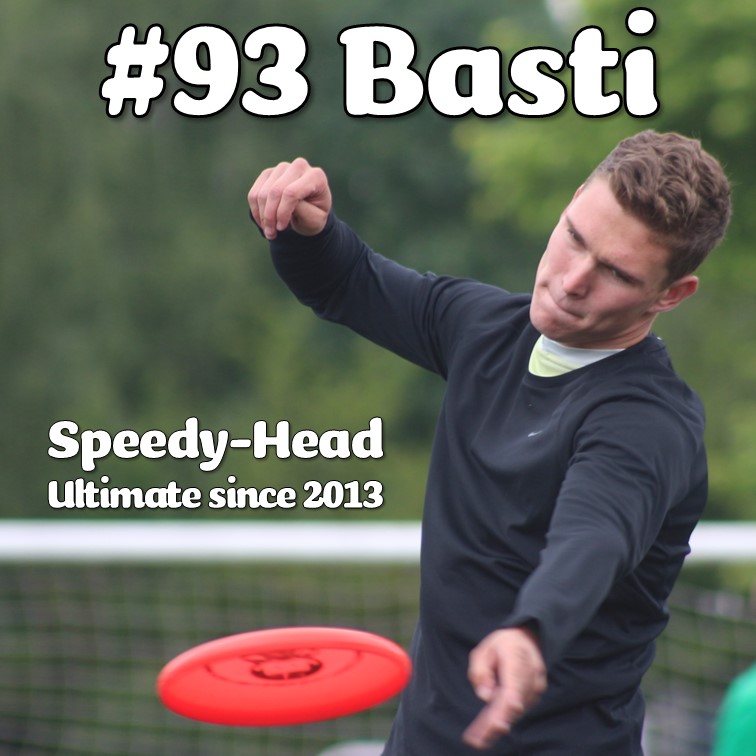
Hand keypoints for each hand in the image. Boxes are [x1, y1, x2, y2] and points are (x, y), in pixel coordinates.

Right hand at [248, 158, 331, 239]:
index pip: (291, 192)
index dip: (283, 212)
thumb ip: (303, 212)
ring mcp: (282, 168)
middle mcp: (299, 166)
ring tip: (269, 231)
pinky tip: (264, 223)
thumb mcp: (315, 220)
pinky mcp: (268, 174)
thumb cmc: (314, 216)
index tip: (281, 229)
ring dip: (262, 216)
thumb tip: (282, 206)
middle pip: (275, 191)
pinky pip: (254, 193)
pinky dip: (256, 211)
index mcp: (316, 176)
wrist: (310, 211)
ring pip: (262, 193)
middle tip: (271, 234)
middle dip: (270, 216)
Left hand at [463, 627, 546, 749]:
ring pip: (514, 712)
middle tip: (479, 740)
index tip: (501, 720)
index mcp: (517, 658)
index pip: (515, 684)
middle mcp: (531, 676)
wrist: (527, 640)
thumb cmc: (502, 645)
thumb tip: (484, 696)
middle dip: (497, 723)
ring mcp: (534, 689)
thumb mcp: (484, 649)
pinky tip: (485, 735)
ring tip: (476, 740)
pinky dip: (500, 721)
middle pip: (514, 703)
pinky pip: (514, 712)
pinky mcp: (531, 698)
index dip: (508, 704)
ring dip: (495, 727)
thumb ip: (480, 670)